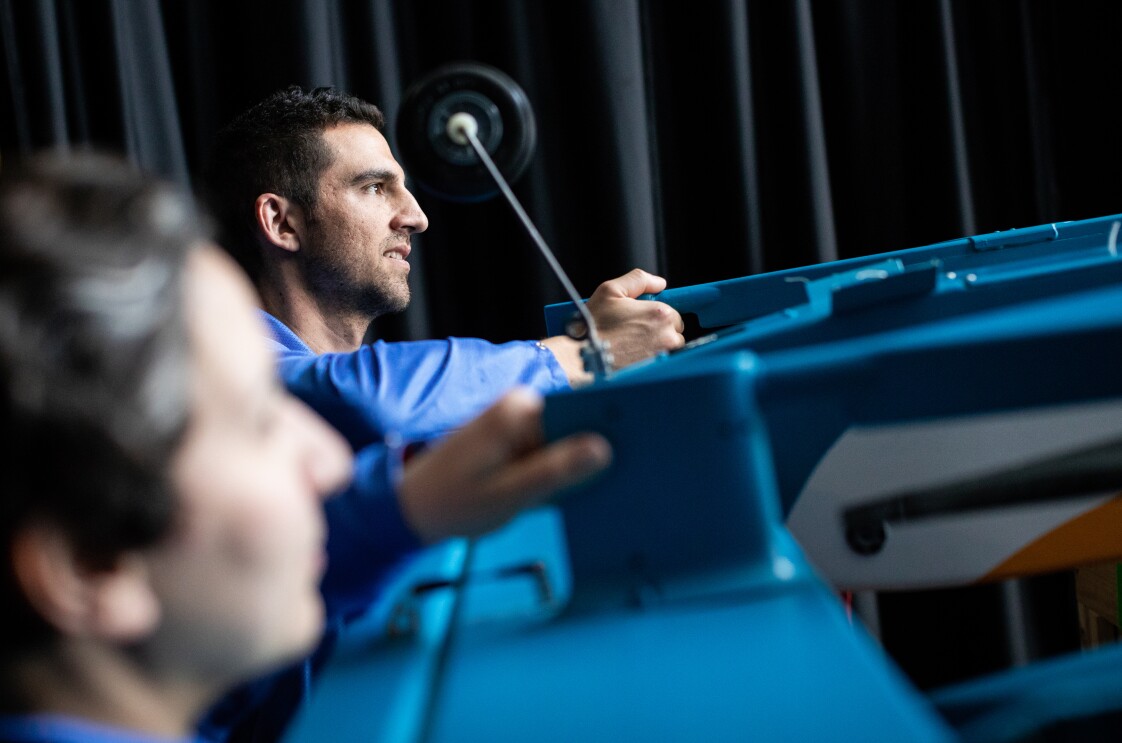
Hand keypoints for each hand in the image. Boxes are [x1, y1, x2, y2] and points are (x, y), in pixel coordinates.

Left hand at [396, 388, 611, 542]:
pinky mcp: (515, 441)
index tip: (639, 446)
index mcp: (518, 409)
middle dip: (597, 451)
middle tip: (622, 479)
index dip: (610, 427)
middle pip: (576, 424)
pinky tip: (573, 494)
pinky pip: (549, 451)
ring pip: (566, 440)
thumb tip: (602, 449)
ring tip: (600, 490)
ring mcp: (517, 423)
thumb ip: (554, 471)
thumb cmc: (453, 502)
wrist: (411, 510)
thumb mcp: (509, 494)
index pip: (580, 409)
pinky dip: (560, 472)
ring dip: (579, 466)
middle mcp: (519, 407)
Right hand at [585, 268, 684, 367]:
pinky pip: (661, 363)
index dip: (657, 315)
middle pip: (675, 332)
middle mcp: (666, 336)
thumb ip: (638, 280)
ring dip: (657, 346)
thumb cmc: (595, 324)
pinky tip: (634, 356)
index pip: (673, 314)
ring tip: (633, 344)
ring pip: (669, 349)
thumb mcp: (611, 290)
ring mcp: (662, 356)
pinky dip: (652, 360)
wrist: (584, 355)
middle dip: (660, 331)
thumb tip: (659, 283)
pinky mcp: (655, 372)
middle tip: (636, 330)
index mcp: (660, 314)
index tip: (642, 318)